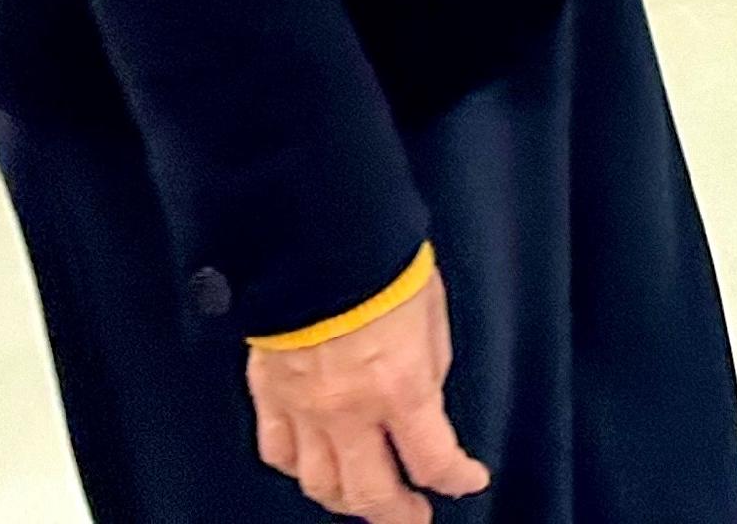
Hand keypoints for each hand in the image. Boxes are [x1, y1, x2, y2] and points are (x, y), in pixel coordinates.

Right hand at [245, 267, 488, 523]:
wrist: (316, 240)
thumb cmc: (385, 266)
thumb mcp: (432, 317)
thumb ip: (428, 372)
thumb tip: (422, 405)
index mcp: (398, 388)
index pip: (432, 460)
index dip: (456, 478)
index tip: (470, 481)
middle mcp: (348, 412)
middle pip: (370, 494)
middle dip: (399, 515)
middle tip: (415, 518)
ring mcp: (302, 409)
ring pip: (320, 484)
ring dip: (347, 501)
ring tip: (367, 500)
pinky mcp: (267, 396)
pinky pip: (278, 453)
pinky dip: (299, 469)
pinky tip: (315, 468)